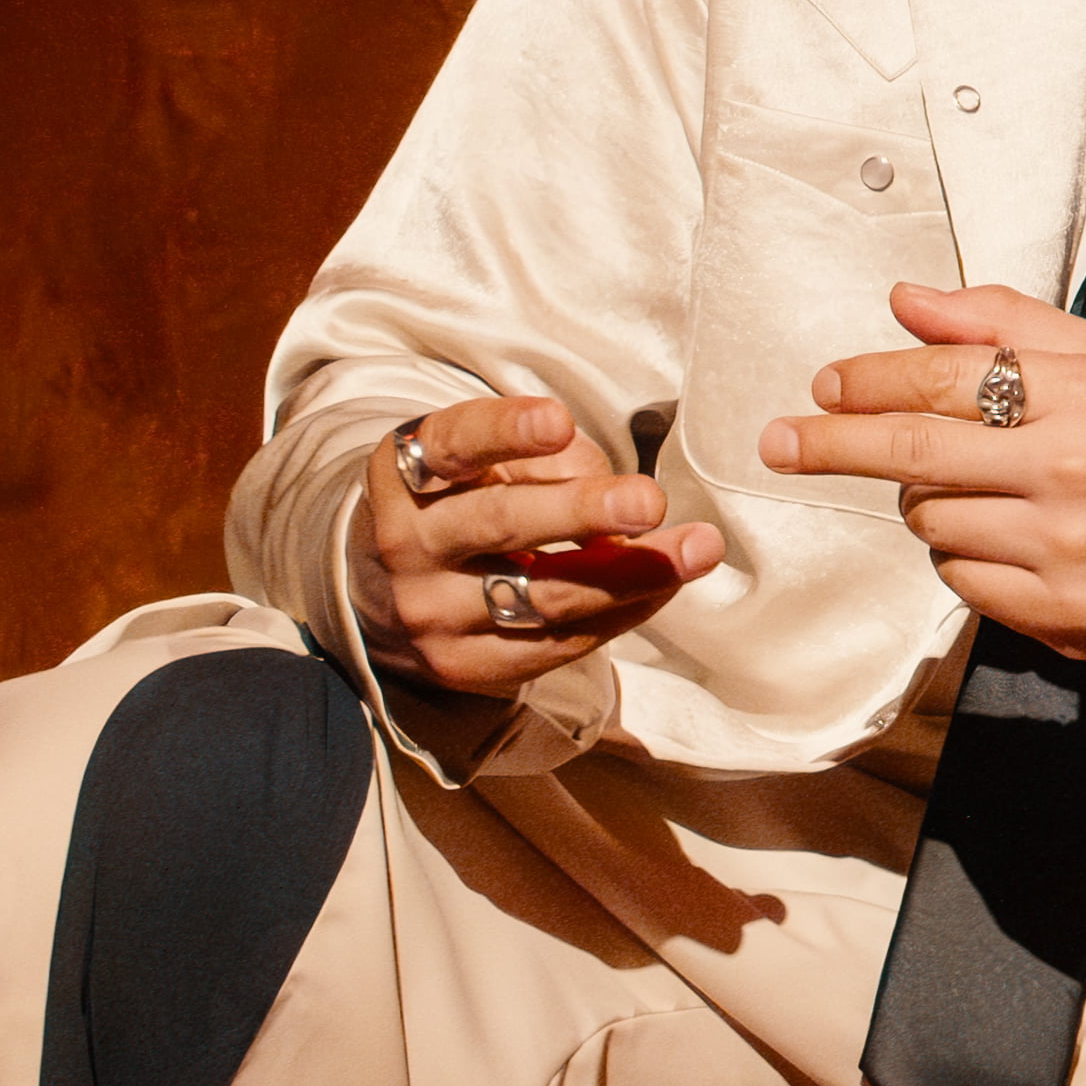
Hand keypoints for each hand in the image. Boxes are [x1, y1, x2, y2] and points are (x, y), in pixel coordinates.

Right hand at [347, 394, 721, 697]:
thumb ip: (546, 461)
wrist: (387, 600)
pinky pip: (559, 642)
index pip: (452, 446)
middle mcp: (410, 545)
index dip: (504, 431)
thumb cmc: (460, 505)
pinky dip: (622, 611)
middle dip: (581, 510)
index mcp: (406, 477)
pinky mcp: (467, 665)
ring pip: (541, 595)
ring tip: (698, 549)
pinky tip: (666, 585)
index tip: (559, 420)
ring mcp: (434, 613)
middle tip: (649, 500)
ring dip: (630, 573)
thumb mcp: (481, 464)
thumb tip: (617, 497)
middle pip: (500, 523)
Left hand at [765, 283, 1085, 676]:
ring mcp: (1067, 550)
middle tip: (781, 441)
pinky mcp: (1064, 617)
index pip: (943, 378)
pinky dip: (967, 557)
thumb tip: (906, 301)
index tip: (825, 384)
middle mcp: (1074, 470)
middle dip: (832, 443)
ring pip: (933, 521)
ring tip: (985, 491)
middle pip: (914, 452)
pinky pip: (964, 581)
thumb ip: (1003, 323)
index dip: (869, 380)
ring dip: (932, 502)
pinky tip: (1012, 540)